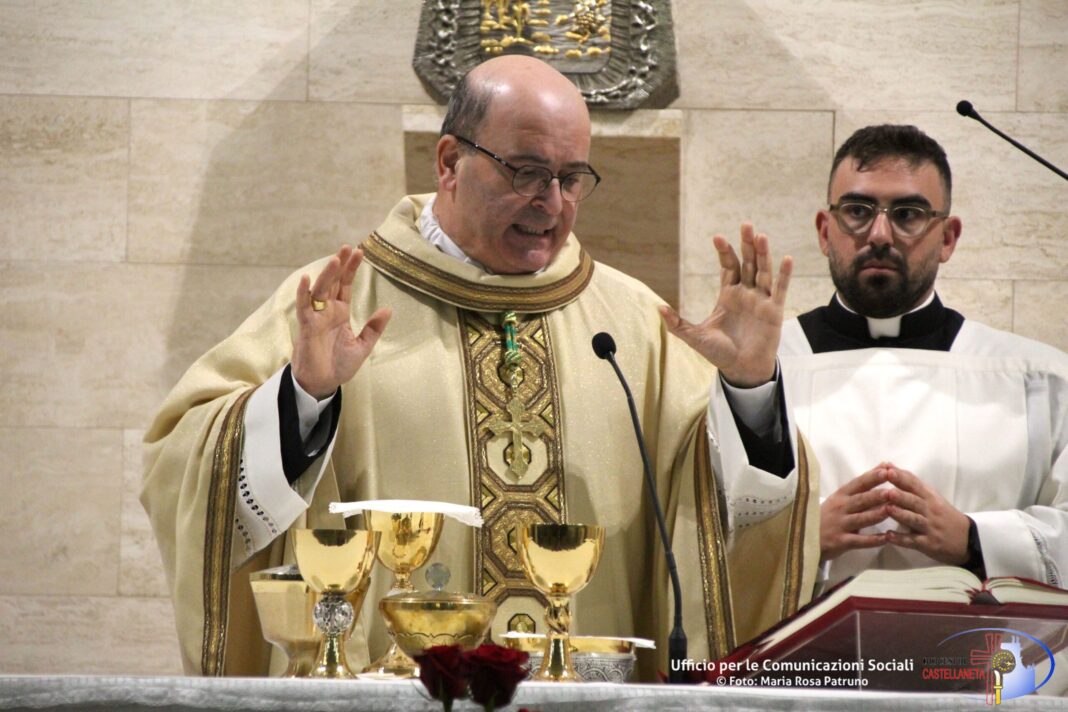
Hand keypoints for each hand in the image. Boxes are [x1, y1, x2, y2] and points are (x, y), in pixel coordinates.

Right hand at [291, 245, 391, 398]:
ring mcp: (316, 317)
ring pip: (320, 290)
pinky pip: (304, 307)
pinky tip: (306, 279)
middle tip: (348, 247)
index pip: (346, 285)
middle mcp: (328, 311)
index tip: (359, 252)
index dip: (351, 269)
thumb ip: (374, 328)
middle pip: (334, 282)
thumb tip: (387, 308)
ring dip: (327, 275)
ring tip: (335, 259)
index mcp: (341, 312)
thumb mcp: (363, 346)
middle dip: (340, 265)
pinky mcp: (306, 327)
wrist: (323, 383)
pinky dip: (303, 293)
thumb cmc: (339, 365)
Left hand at [660, 223, 790, 385]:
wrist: (741, 371)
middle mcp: (746, 294)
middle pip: (747, 263)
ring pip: (763, 272)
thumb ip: (677, 323)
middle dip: (746, 245)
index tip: (717, 237)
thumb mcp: (695, 337)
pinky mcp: (774, 312)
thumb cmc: (720, 353)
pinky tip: (787, 259)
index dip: (724, 252)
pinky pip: (780, 290)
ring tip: (762, 237)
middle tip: (746, 225)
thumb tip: (657, 308)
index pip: (728, 267)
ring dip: (763, 254)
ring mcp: (761, 301)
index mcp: (728, 295)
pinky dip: (784, 275)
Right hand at [820, 464, 891, 562]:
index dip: (872, 477)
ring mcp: (840, 524)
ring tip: (890, 511)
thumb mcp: (841, 497)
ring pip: (861, 519)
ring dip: (876, 515)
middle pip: (861, 500)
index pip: (858, 483)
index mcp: (842, 495)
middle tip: (892, 491)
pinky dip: (873, 540)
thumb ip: (862, 486)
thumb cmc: (828, 514)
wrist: (806, 535)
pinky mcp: (840, 541)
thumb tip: (884, 467)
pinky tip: (887, 538)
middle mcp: (840, 507)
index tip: (887, 470)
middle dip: (877, 495)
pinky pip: (859, 541)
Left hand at [883, 465, 970, 565]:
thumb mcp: (930, 496)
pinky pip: (913, 541)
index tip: (888, 470)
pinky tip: (888, 536)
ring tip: (888, 509)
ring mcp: (930, 527)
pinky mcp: (928, 543)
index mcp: (929, 497)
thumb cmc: (941, 514)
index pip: (915, 485)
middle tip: (887, 491)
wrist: (966, 538)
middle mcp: (930, 510)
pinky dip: (901, 539)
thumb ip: (910, 483)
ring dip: (901, 514)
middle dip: (901, 496)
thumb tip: (889, 466)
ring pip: (914, 520)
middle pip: (915, 502)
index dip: (902, 478)